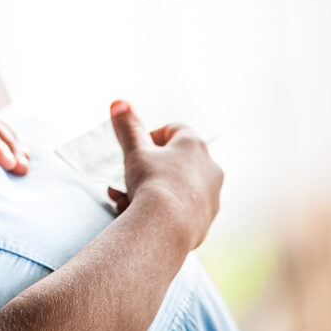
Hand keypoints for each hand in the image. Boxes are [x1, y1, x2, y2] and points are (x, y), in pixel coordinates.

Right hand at [107, 100, 222, 248]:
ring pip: (176, 188)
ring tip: (127, 200)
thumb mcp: (135, 150)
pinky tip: (142, 217)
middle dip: (148, 169)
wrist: (166, 227)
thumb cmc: (152, 182)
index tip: (137, 149)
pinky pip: (180, 211)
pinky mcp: (206, 221)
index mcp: (194, 146)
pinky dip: (162, 211)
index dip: (153, 137)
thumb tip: (120, 103)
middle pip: (175, 162)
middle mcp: (209, 169)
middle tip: (129, 177)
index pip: (176, 130)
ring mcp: (211, 197)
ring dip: (151, 191)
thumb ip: (128, 127)